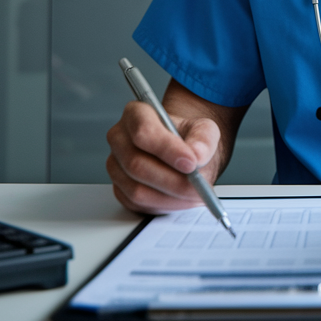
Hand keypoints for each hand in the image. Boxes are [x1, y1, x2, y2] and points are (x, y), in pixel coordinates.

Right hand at [105, 100, 221, 214]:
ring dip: (170, 197)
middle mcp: (119, 138)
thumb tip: (197, 156)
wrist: (183, 154)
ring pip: (137, 189)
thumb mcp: (205, 130)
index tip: (191, 163)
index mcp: (136, 114)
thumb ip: (204, 139)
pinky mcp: (120, 190)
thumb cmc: (189, 138)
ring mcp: (116, 166)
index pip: (143, 132)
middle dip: (172, 180)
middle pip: (136, 164)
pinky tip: (182, 199)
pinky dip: (164, 206)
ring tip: (195, 195)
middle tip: (197, 186)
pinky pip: (138, 204)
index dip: (167, 150)